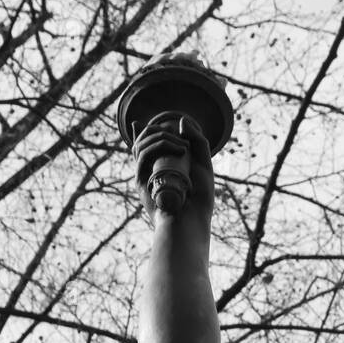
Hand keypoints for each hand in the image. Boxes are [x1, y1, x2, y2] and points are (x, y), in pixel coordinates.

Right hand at [132, 112, 214, 230]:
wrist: (193, 222)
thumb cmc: (199, 200)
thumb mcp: (203, 166)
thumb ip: (198, 142)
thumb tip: (181, 121)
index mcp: (159, 168)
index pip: (144, 145)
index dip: (140, 132)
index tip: (140, 123)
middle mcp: (148, 172)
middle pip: (142, 141)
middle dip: (158, 130)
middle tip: (180, 138)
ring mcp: (143, 176)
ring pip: (142, 144)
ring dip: (164, 138)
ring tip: (183, 148)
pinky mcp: (141, 182)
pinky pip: (143, 154)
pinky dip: (158, 145)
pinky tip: (178, 149)